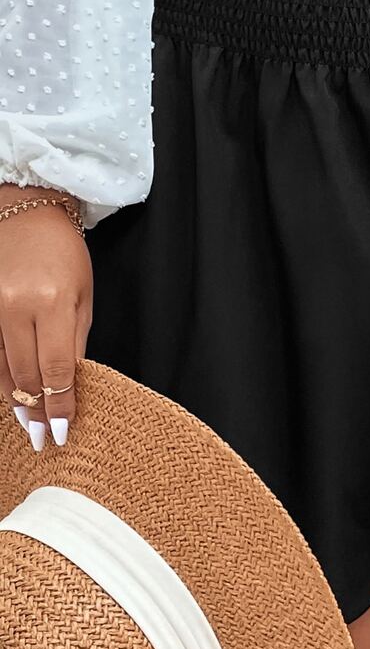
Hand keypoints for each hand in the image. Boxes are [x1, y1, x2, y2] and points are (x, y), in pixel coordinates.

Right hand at [0, 184, 92, 450]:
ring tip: (25, 422)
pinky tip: (6, 394)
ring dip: (12, 399)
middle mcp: (16, 306)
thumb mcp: (84, 295)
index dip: (58, 403)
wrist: (27, 210)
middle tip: (42, 438)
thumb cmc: (64, 252)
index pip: (56, 368)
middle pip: (23, 374)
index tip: (60, 431)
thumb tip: (71, 381)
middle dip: (34, 410)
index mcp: (53, 303)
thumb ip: (76, 339)